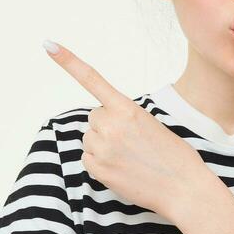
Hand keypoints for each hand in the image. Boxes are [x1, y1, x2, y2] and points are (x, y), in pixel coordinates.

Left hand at [43, 41, 210, 219]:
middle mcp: (111, 125)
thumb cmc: (175, 156)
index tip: (49, 44)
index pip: (92, 79)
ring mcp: (103, 148)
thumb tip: (102, 127)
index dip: (68, 61)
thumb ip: (125, 118)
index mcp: (127, 108)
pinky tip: (122, 169)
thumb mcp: (152, 125)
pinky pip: (87, 159)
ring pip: (90, 138)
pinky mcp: (98, 169)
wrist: (184, 189)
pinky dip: (100, 164)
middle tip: (133, 142)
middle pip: (95, 117)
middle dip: (108, 126)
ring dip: (104, 145)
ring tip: (131, 158)